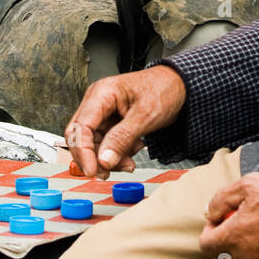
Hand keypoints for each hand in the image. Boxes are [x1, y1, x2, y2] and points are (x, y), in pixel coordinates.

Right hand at [65, 64, 186, 177]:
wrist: (179, 86)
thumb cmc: (163, 89)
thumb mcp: (145, 116)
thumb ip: (122, 138)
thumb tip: (104, 160)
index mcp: (101, 94)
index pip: (79, 127)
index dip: (83, 152)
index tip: (92, 171)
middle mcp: (97, 103)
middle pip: (81, 138)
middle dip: (95, 158)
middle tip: (108, 173)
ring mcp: (103, 114)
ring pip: (93, 144)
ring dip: (109, 159)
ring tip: (129, 162)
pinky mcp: (111, 123)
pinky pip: (106, 144)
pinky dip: (117, 154)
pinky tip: (132, 153)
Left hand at [199, 172, 258, 258]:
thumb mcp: (243, 186)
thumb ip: (219, 200)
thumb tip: (209, 213)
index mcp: (233, 236)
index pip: (205, 245)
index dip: (208, 230)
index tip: (219, 219)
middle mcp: (245, 256)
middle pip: (218, 257)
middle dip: (219, 241)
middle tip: (231, 223)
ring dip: (235, 250)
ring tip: (248, 229)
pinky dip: (251, 256)